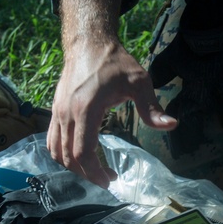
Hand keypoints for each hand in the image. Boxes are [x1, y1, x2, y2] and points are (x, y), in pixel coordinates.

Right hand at [48, 0, 175, 186]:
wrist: (88, 43)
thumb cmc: (114, 62)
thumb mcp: (139, 81)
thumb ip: (152, 107)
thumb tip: (171, 125)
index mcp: (86, 109)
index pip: (83, 152)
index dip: (95, 172)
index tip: (110, 180)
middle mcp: (67, 113)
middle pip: (69, 157)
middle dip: (87, 174)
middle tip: (106, 179)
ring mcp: (57, 112)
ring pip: (56, 152)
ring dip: (73, 167)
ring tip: (93, 170)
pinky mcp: (54, 111)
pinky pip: (51, 140)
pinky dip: (61, 154)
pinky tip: (77, 156)